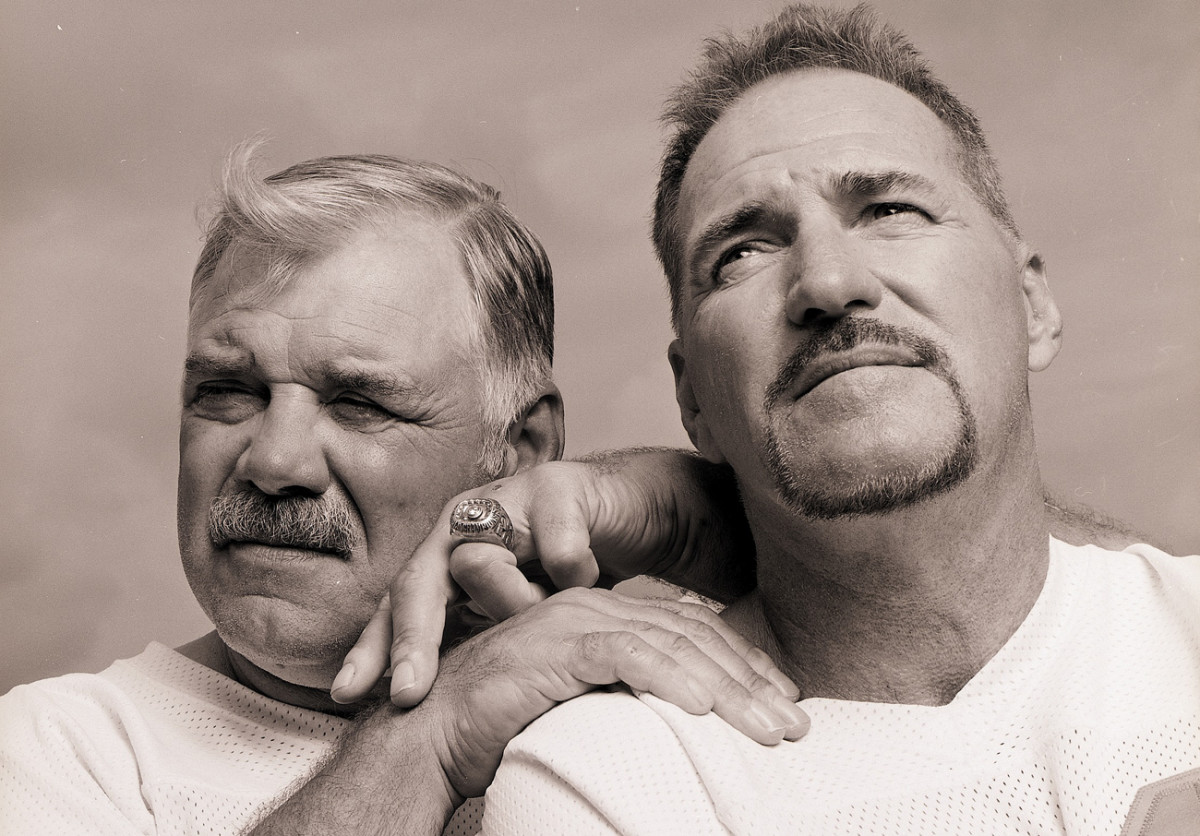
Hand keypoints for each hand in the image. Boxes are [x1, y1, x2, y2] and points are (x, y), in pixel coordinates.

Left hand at [331, 451, 754, 705]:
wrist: (634, 509)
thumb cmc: (571, 566)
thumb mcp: (523, 610)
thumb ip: (484, 638)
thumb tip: (444, 711)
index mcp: (448, 552)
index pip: (396, 604)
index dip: (371, 649)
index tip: (346, 697)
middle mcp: (465, 521)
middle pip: (416, 579)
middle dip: (408, 638)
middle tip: (407, 692)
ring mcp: (507, 500)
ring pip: (477, 560)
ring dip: (509, 602)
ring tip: (545, 615)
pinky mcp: (558, 488)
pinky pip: (556, 547)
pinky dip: (575, 574)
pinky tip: (591, 581)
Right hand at [418, 587, 807, 798]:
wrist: (431, 734)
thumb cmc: (505, 726)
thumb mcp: (584, 705)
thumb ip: (627, 696)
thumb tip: (684, 723)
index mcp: (604, 614)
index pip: (690, 631)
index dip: (743, 665)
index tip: (784, 701)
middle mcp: (593, 607)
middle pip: (692, 637)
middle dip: (752, 682)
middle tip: (797, 723)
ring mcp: (573, 622)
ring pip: (670, 647)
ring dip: (729, 691)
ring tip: (771, 729)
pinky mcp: (553, 646)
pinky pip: (624, 657)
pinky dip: (670, 680)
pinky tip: (706, 708)